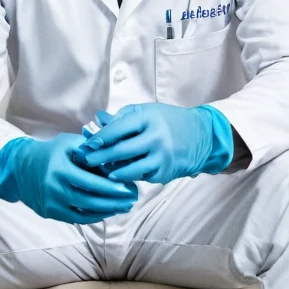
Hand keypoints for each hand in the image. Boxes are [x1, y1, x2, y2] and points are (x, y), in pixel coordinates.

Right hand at [0, 134, 138, 223]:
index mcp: (60, 169)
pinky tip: (108, 211)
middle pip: (91, 200)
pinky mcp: (51, 213)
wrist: (21, 168)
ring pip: (85, 212)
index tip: (130, 187)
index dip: (113, 187)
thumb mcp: (69, 143)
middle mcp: (55, 188)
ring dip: (108, 210)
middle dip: (115, 201)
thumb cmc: (51, 152)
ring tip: (125, 206)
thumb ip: (91, 151)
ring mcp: (52, 203)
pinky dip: (94, 216)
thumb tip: (115, 162)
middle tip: (133, 199)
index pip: (92, 182)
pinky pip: (77, 218)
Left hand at [72, 103, 233, 184]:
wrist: (202, 136)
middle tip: (87, 160)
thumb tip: (98, 120)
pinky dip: (129, 176)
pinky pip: (140, 176)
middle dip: (100, 157)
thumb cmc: (168, 121)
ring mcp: (161, 157)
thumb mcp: (147, 112)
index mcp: (149, 118)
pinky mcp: (164, 173)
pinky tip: (118, 176)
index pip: (118, 129)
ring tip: (102, 170)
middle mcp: (155, 138)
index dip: (100, 137)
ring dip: (112, 171)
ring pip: (129, 169)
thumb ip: (122, 117)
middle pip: (121, 151)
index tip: (88, 143)